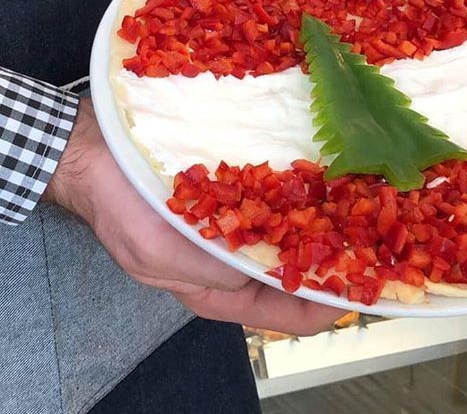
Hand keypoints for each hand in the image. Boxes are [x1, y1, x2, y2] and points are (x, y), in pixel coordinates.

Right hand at [44, 99, 337, 334]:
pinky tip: (317, 173)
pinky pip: (271, 197)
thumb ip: (213, 269)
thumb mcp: (162, 254)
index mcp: (214, 290)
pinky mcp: (226, 190)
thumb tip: (262, 274)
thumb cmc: (121, 206)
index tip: (365, 292)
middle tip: (371, 240)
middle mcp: (229, 262)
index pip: (281, 315)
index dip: (326, 308)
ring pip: (286, 234)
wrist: (94, 151)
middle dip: (330, 261)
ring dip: (318, 223)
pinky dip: (295, 191)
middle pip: (291, 274)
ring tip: (355, 206)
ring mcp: (229, 224)